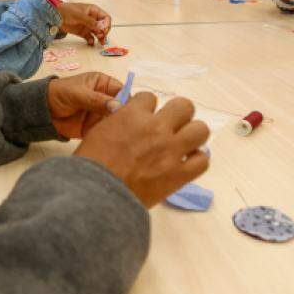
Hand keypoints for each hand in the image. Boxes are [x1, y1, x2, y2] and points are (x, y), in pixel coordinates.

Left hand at [47, 72, 123, 139]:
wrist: (41, 111)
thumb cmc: (59, 94)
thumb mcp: (78, 94)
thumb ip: (97, 100)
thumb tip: (117, 107)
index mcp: (104, 84)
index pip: (123, 91)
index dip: (128, 101)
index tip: (131, 111)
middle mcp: (105, 99)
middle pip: (121, 108)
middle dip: (124, 117)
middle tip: (125, 126)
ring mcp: (100, 115)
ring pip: (115, 122)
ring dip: (117, 128)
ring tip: (118, 135)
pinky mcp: (94, 128)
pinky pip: (105, 132)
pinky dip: (107, 137)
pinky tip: (109, 140)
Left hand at [60, 2, 111, 44]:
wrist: (55, 16)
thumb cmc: (67, 10)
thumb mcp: (79, 15)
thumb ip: (90, 21)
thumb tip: (101, 27)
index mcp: (94, 11)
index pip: (105, 17)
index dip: (107, 24)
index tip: (104, 30)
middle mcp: (93, 18)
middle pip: (103, 26)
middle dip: (104, 32)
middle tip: (101, 36)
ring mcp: (88, 26)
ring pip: (98, 33)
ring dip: (100, 38)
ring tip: (101, 43)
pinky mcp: (83, 32)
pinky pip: (90, 38)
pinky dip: (91, 41)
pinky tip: (90, 43)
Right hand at [74, 93, 210, 207]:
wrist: (95, 195)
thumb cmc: (90, 166)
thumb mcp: (98, 132)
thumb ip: (118, 122)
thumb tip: (127, 120)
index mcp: (133, 116)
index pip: (150, 98)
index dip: (148, 109)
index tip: (146, 119)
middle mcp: (156, 128)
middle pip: (184, 106)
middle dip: (178, 115)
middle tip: (171, 127)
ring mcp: (171, 151)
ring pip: (200, 129)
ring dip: (193, 135)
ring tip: (184, 144)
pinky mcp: (180, 174)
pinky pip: (203, 160)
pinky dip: (197, 160)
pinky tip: (186, 164)